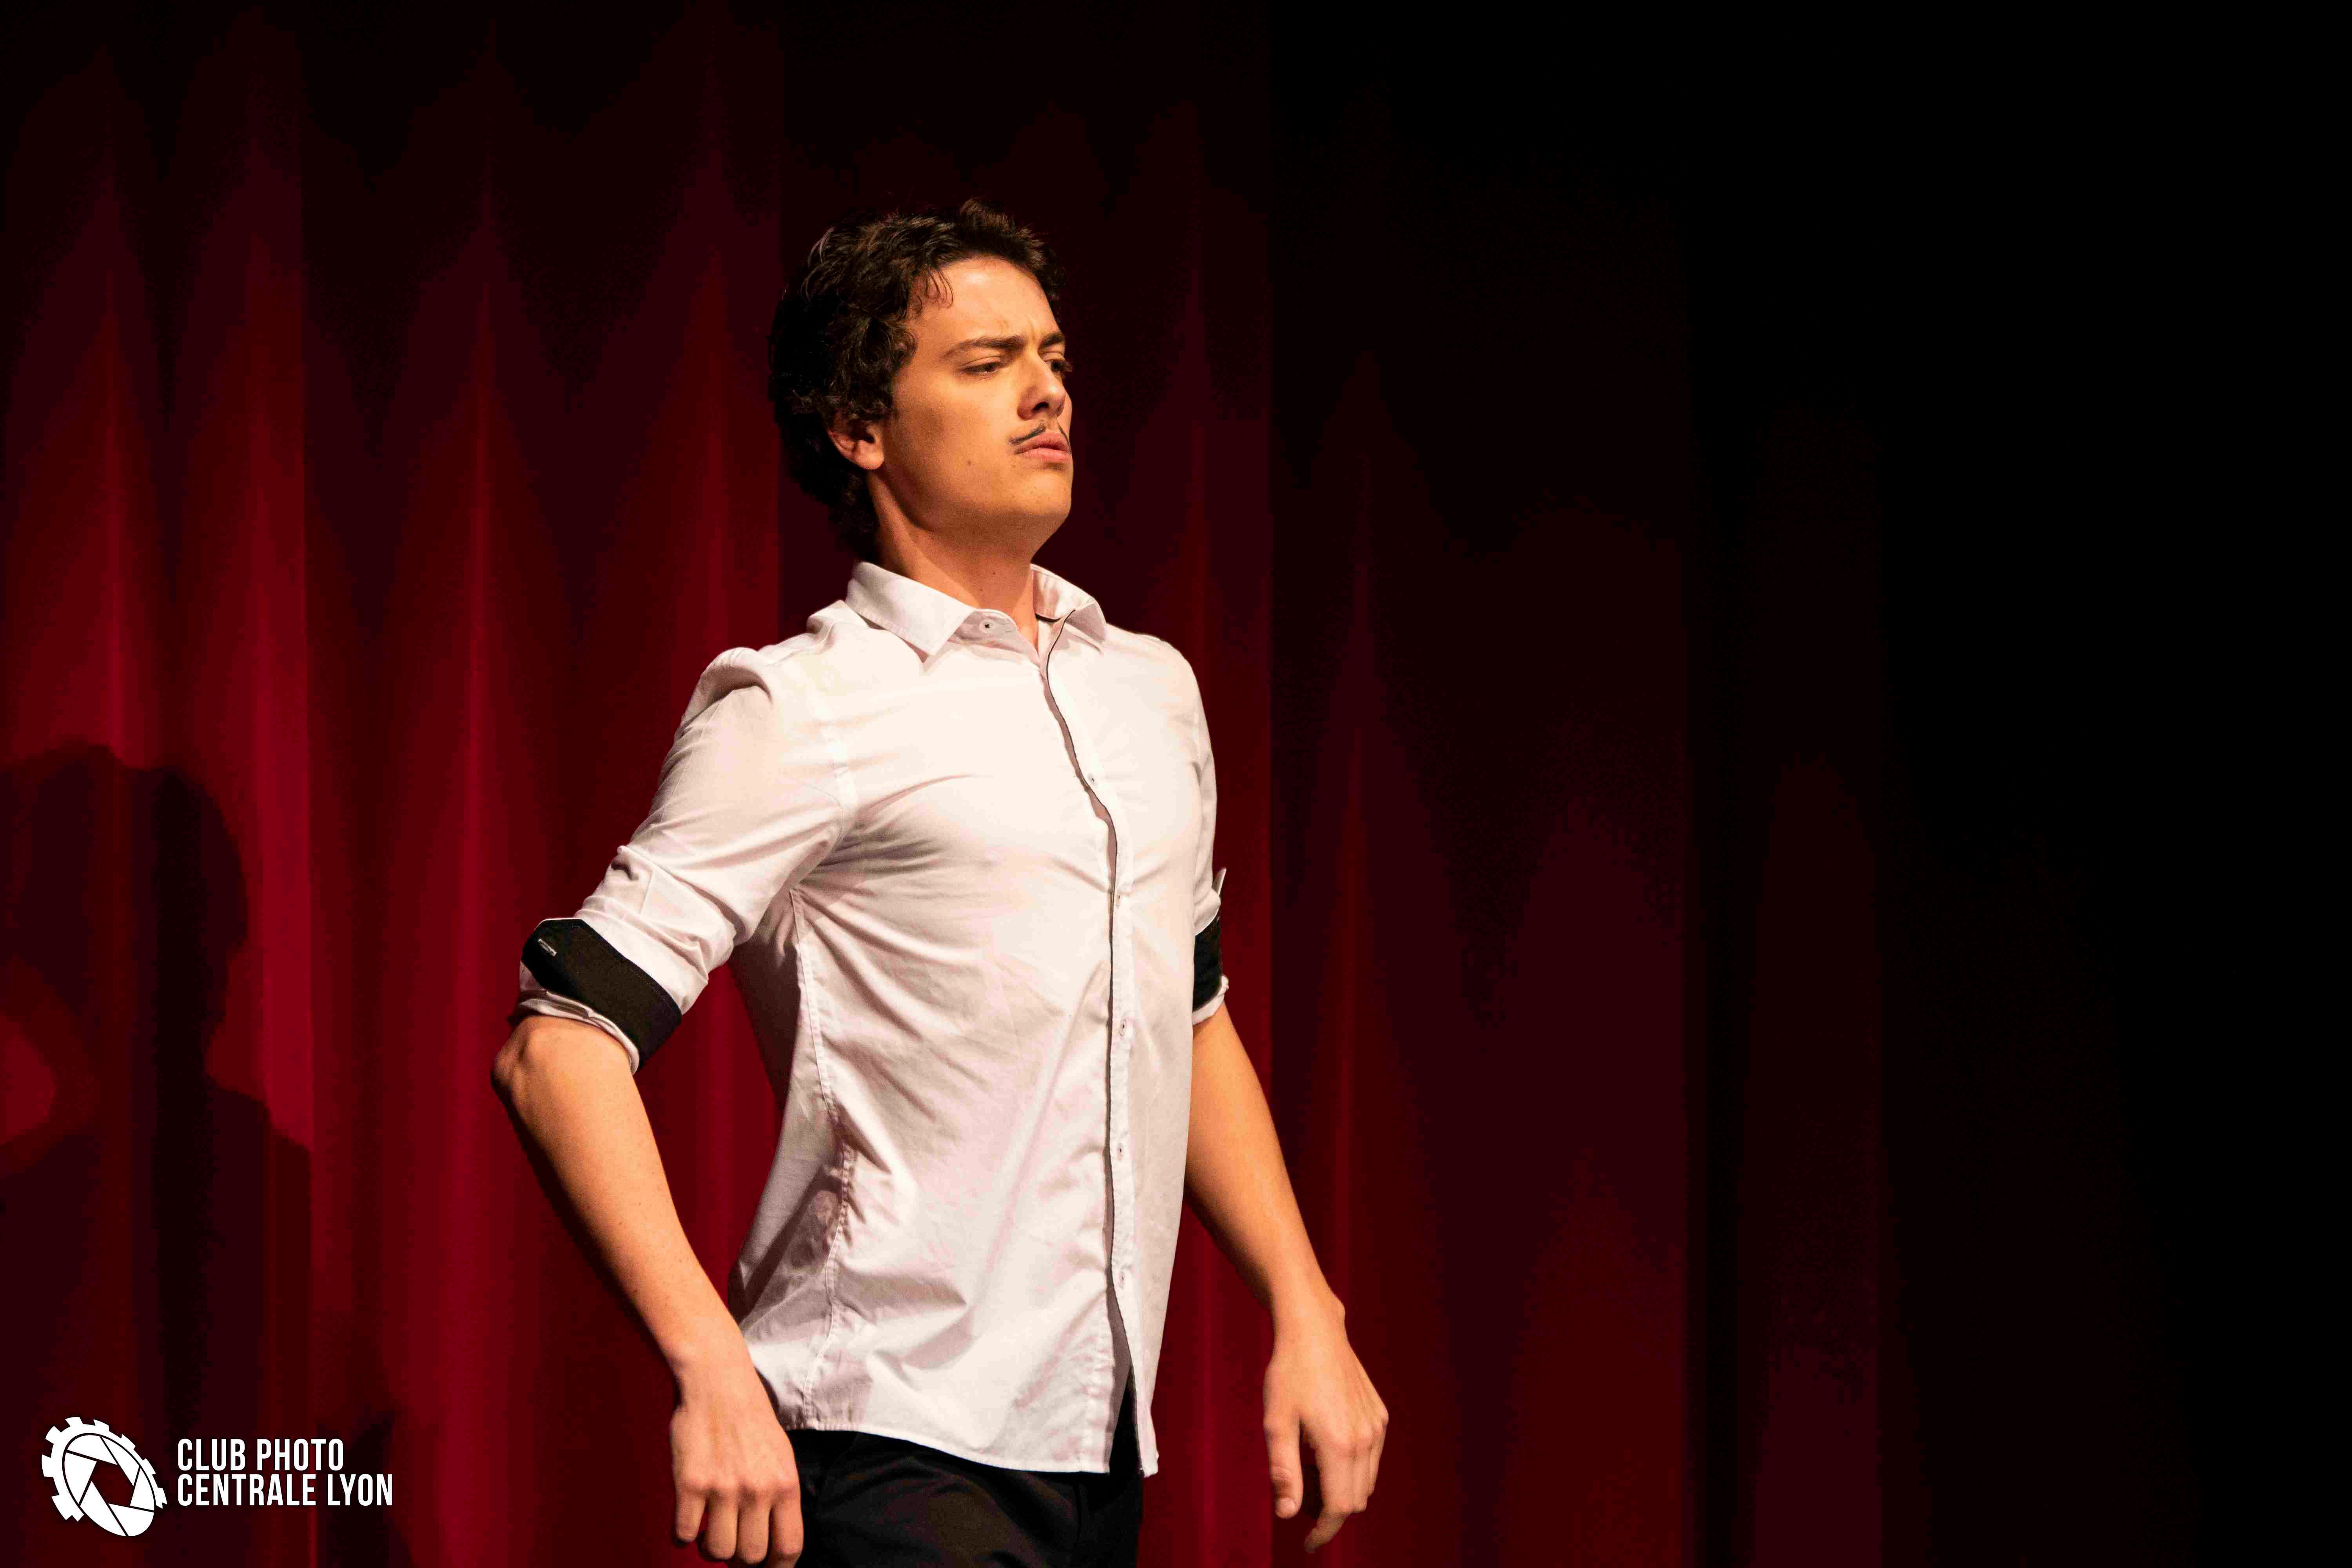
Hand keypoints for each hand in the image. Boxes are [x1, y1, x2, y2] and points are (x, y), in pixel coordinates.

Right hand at [670, 1347, 803, 1562]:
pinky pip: (684, 1534)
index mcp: (785, 1484)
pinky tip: (687, 1518)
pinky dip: (683, 1534)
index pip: (788, 1548)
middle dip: (740, 1560)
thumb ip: (779, 1496)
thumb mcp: (781, 1456)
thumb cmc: (751, 1420)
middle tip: (732, 1543)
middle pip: (751, 1557)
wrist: (718, 1383)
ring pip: (717, 1552)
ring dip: (710, 1549)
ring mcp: (723, 1488)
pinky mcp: (690, 1483)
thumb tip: (771, 1541)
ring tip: (708, 1531)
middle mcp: (757, 1490)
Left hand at [1263, 1295, 1387, 1552]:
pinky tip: (1327, 1451)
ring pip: (1367, 1482)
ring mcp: (1376, 1427)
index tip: (1307, 1543)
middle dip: (1330, 1513)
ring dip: (1343, 1491)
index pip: (1339, 1509)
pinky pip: (1371, 1459)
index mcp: (1339, 1445)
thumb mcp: (1276, 1423)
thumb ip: (1283, 1472)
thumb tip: (1287, 1514)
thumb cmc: (1289, 1375)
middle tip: (1300, 1501)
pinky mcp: (1379, 1416)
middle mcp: (1365, 1439)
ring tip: (1310, 1474)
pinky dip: (1353, 1469)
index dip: (1323, 1532)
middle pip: (1355, 1501)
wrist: (1314, 1332)